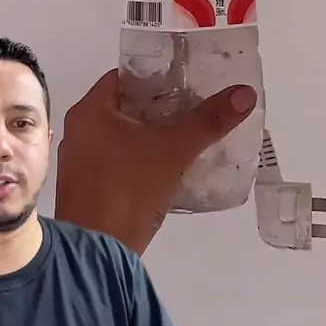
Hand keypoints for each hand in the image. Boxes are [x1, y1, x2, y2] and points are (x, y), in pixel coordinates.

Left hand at [55, 70, 256, 254]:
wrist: (97, 251)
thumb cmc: (128, 187)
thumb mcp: (173, 149)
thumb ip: (209, 120)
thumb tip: (244, 93)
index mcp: (90, 110)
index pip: (125, 76)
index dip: (157, 74)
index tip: (187, 78)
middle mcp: (81, 131)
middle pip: (128, 106)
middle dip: (162, 106)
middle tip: (197, 104)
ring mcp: (83, 162)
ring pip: (126, 136)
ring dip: (155, 134)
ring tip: (191, 132)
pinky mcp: (91, 188)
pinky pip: (122, 161)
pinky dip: (146, 158)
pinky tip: (173, 166)